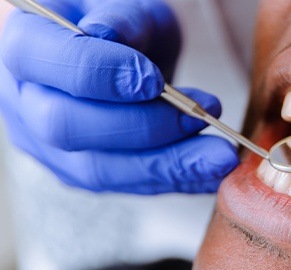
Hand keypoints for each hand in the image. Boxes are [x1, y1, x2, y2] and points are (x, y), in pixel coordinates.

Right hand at [0, 0, 238, 193]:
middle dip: (142, 126)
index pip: (42, 62)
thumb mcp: (127, 7)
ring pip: (100, 170)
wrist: (124, 59)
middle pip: (67, 127)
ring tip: (220, 156)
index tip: (154, 80)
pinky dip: (174, 180)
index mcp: (24, 46)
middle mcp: (24, 102)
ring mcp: (49, 145)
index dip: (98, 73)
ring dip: (167, 165)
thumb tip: (108, 36)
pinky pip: (126, 185)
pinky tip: (209, 172)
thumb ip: (120, 19)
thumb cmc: (123, 27)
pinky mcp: (83, 172)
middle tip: (201, 115)